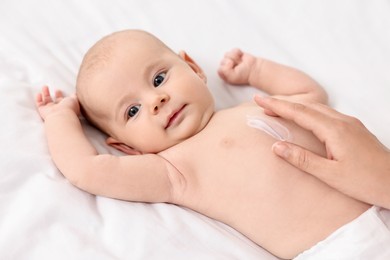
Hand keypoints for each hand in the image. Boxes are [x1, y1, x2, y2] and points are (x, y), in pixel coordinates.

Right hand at [36, 86, 79, 120]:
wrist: (61, 116)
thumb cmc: (69, 108)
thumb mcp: (74, 100)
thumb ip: (74, 96)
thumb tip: (75, 94)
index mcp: (66, 107)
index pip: (63, 101)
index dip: (61, 95)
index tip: (59, 90)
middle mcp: (58, 109)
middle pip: (56, 101)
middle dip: (56, 95)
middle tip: (56, 89)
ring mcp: (50, 110)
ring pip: (47, 101)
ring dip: (45, 93)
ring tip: (45, 86)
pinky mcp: (43, 111)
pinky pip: (39, 105)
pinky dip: (38, 99)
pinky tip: (39, 93)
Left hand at [218, 48, 258, 84]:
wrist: (254, 69)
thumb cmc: (244, 75)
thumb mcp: (231, 77)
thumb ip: (223, 71)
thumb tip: (226, 62)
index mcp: (224, 75)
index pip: (220, 68)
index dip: (226, 68)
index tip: (233, 70)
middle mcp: (226, 68)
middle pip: (223, 61)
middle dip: (231, 63)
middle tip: (237, 67)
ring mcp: (230, 60)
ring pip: (227, 54)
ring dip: (235, 58)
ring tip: (240, 62)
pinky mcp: (235, 54)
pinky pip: (233, 50)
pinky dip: (238, 53)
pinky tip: (241, 58)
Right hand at [255, 96, 389, 208]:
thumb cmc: (366, 182)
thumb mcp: (330, 174)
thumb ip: (302, 159)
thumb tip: (276, 146)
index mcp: (334, 130)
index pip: (299, 113)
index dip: (277, 105)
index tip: (259, 99)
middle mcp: (343, 121)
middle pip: (307, 107)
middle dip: (283, 104)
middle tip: (263, 104)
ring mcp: (351, 124)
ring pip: (318, 109)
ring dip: (296, 108)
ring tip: (279, 110)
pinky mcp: (355, 129)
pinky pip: (327, 114)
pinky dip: (309, 113)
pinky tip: (305, 119)